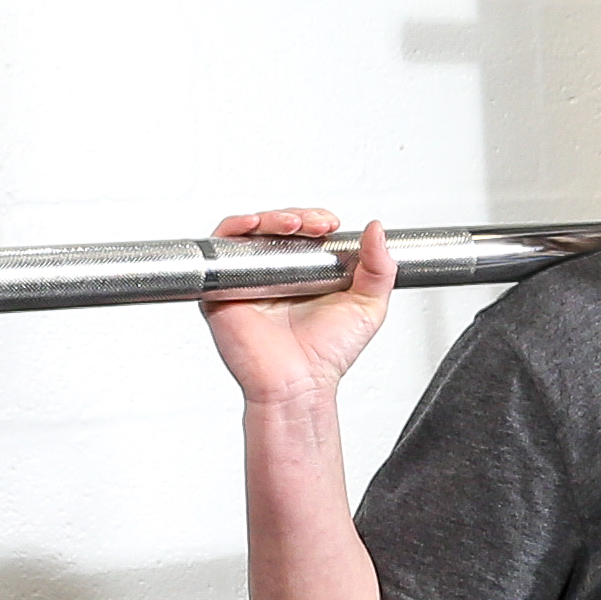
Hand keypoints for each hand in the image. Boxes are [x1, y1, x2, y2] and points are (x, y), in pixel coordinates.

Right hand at [197, 208, 391, 406]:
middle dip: (298, 216)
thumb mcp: (367, 306)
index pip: (305, 231)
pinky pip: (220, 249)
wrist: (298, 383)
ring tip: (293, 225)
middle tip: (317, 226)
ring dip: (272, 218)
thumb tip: (377, 229)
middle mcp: (275, 274)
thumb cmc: (326, 355)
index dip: (315, 220)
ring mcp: (248, 279)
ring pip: (251, 231)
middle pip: (277, 226)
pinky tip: (253, 226)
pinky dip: (234, 228)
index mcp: (304, 273)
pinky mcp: (222, 288)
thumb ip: (380, 268)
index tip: (331, 225)